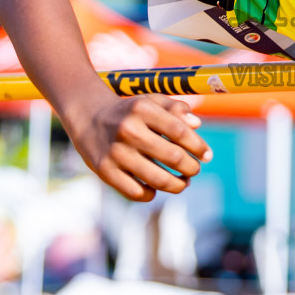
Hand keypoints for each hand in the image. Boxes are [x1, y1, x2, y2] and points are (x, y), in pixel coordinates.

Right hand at [60, 93, 211, 202]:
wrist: (87, 115)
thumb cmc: (129, 110)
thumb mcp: (150, 101)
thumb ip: (175, 108)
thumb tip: (197, 124)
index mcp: (142, 109)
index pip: (180, 132)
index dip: (199, 147)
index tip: (207, 156)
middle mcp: (128, 130)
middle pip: (173, 157)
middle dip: (191, 168)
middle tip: (194, 170)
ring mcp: (116, 153)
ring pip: (158, 179)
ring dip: (177, 185)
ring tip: (183, 183)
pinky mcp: (105, 171)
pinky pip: (136, 192)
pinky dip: (151, 193)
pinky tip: (156, 187)